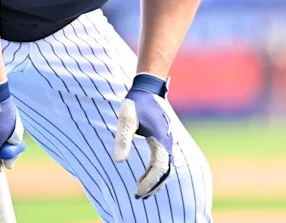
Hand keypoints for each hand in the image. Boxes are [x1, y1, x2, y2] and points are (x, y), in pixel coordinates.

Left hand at [112, 73, 173, 198]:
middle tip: (138, 196)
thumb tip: (118, 161)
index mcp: (161, 139)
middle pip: (166, 172)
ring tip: (140, 191)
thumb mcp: (126, 118)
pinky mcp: (163, 140)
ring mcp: (167, 141)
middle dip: (153, 186)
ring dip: (155, 181)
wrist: (147, 89)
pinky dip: (155, 172)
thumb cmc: (136, 103)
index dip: (150, 182)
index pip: (160, 168)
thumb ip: (122, 139)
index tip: (137, 192)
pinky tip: (143, 177)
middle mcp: (168, 142)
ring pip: (166, 168)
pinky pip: (163, 161)